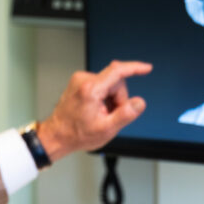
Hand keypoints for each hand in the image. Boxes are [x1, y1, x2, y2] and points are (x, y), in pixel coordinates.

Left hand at [36, 60, 152, 160]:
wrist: (57, 135)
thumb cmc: (77, 134)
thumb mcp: (105, 129)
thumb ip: (125, 115)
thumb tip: (139, 103)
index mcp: (90, 90)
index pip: (117, 71)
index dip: (135, 68)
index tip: (146, 68)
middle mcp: (83, 80)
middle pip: (116, 82)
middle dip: (118, 99)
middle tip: (110, 116)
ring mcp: (80, 80)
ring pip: (109, 85)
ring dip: (110, 100)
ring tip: (100, 114)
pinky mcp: (79, 82)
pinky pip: (101, 85)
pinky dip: (103, 97)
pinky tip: (96, 109)